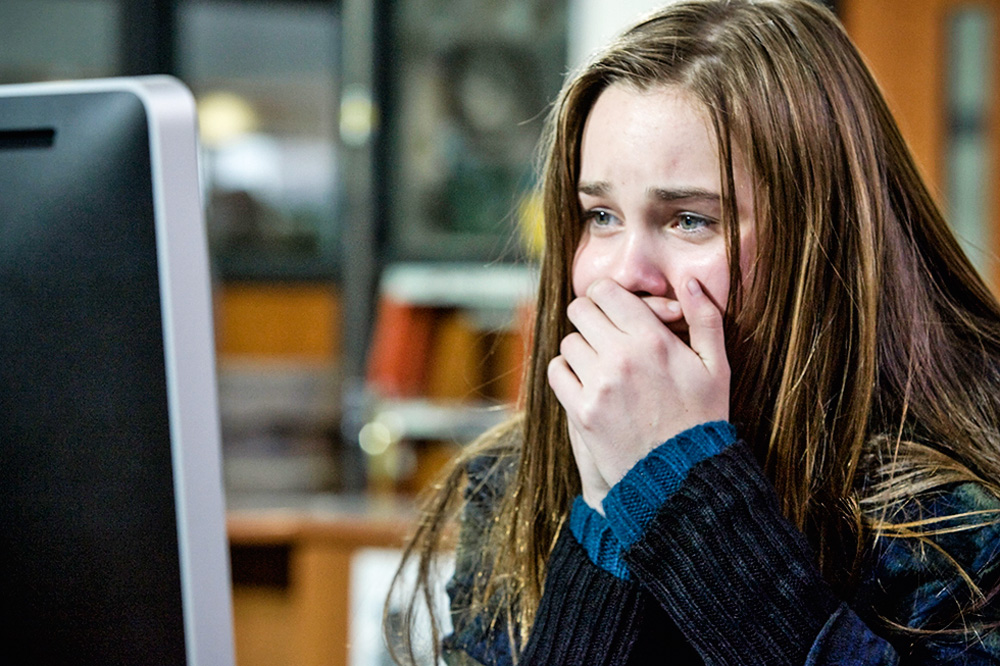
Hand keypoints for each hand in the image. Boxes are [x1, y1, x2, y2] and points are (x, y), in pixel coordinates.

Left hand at [547, 277, 730, 507]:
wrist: (683, 475)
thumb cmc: (703, 417)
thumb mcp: (716, 366)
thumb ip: (705, 318)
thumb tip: (690, 282)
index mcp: (653, 339)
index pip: (606, 291)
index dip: (606, 295)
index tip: (612, 308)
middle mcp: (621, 356)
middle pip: (580, 310)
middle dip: (591, 316)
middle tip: (603, 332)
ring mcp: (599, 385)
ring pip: (568, 341)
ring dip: (581, 347)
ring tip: (599, 362)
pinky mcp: (582, 411)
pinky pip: (557, 372)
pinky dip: (566, 372)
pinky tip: (585, 381)